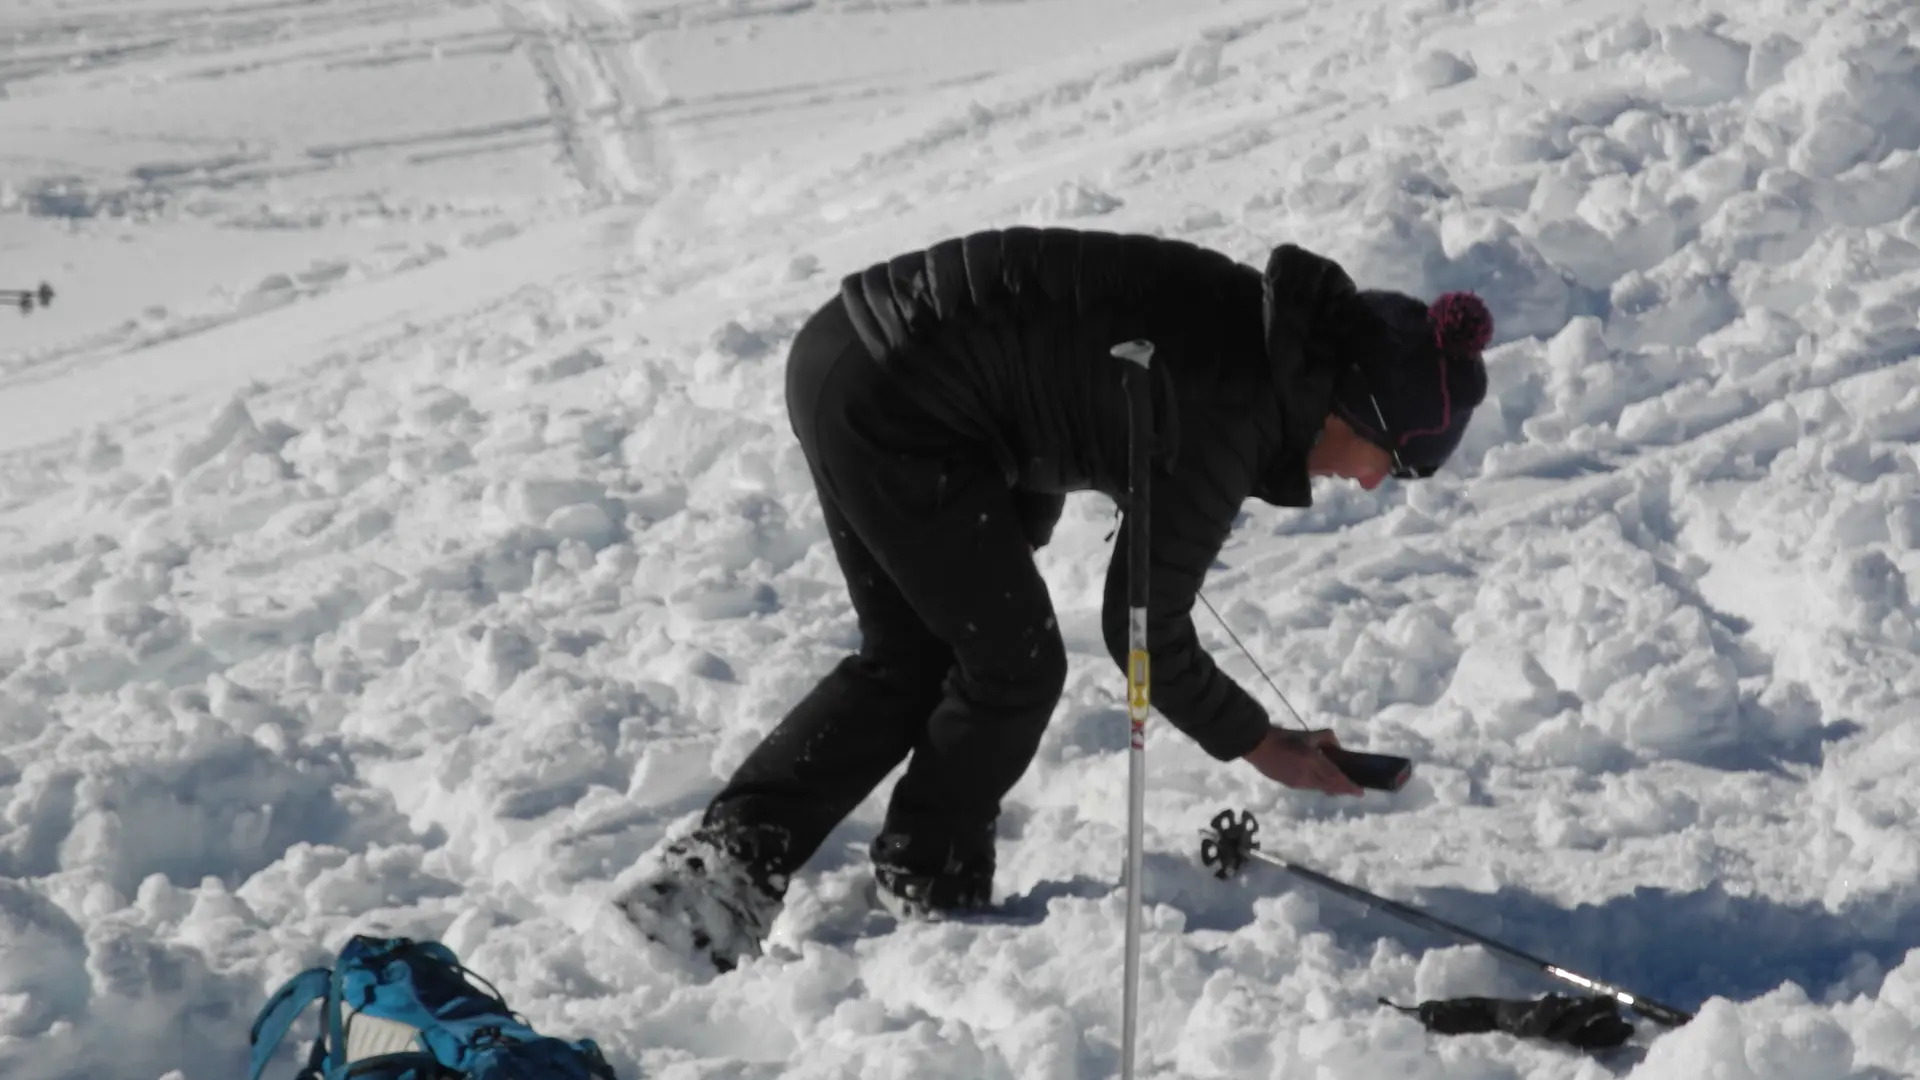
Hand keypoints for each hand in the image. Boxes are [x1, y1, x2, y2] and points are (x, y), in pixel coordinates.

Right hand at [1242, 726, 1363, 795]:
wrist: (1256, 746)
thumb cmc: (1281, 737)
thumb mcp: (1306, 734)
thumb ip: (1325, 738)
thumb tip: (1336, 745)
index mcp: (1311, 761)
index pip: (1335, 777)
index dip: (1349, 786)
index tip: (1360, 791)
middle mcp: (1306, 776)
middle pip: (1330, 787)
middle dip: (1342, 789)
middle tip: (1352, 788)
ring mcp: (1297, 783)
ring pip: (1319, 788)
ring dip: (1330, 787)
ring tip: (1337, 783)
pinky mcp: (1289, 785)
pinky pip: (1309, 787)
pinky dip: (1318, 784)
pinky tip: (1318, 779)